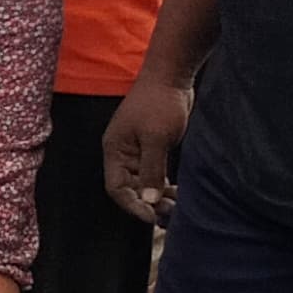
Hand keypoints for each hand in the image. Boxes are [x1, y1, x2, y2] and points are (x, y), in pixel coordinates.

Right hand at [104, 73, 189, 224]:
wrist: (172, 76)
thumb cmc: (159, 103)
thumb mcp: (156, 138)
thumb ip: (152, 170)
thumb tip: (150, 200)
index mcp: (115, 150)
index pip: (115, 187)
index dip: (131, 204)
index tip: (151, 216)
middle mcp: (123, 153)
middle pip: (129, 188)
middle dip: (147, 202)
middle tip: (169, 212)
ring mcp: (138, 150)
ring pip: (144, 182)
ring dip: (158, 195)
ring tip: (176, 205)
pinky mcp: (153, 147)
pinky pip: (155, 173)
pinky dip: (164, 184)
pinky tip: (178, 192)